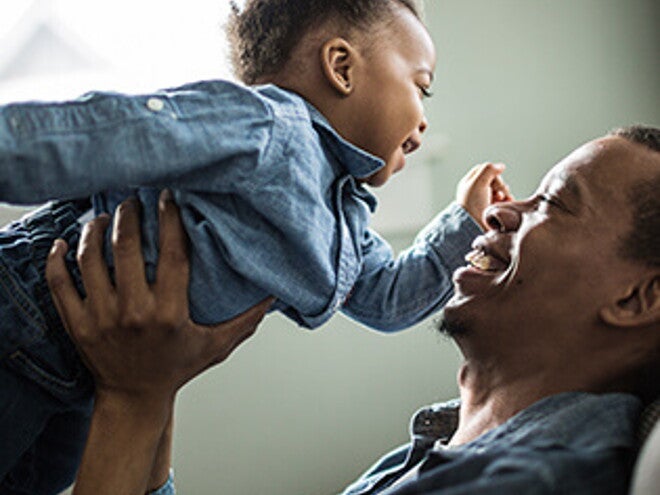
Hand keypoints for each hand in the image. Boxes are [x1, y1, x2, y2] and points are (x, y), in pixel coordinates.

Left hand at [46, 191, 272, 402]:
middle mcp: (134, 312)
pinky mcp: (77, 324)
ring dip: (93, 231)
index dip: (170, 220)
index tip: (168, 196)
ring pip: (90, 260)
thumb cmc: (176, 368)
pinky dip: (57, 260)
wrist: (134, 398)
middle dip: (128, 216)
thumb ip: (245, 320)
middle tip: (131, 201)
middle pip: (127, 248)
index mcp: (170, 313)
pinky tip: (62, 243)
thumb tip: (273, 295)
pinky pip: (60, 284)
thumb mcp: (216, 345)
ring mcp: (101, 317)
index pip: (172, 254)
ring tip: (101, 217)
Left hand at [456, 162, 512, 229]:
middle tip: (499, 195)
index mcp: (469, 183)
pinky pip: (504, 202)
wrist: (474, 228)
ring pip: (501, 191)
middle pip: (495, 180)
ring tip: (503, 201)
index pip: (486, 170)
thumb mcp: (478, 183)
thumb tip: (500, 166)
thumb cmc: (472, 207)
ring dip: (505, 195)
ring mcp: (485, 201)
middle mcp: (476, 191)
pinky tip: (506, 206)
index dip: (493, 173)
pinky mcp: (492, 210)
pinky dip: (507, 202)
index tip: (493, 180)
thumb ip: (489, 170)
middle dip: (500, 186)